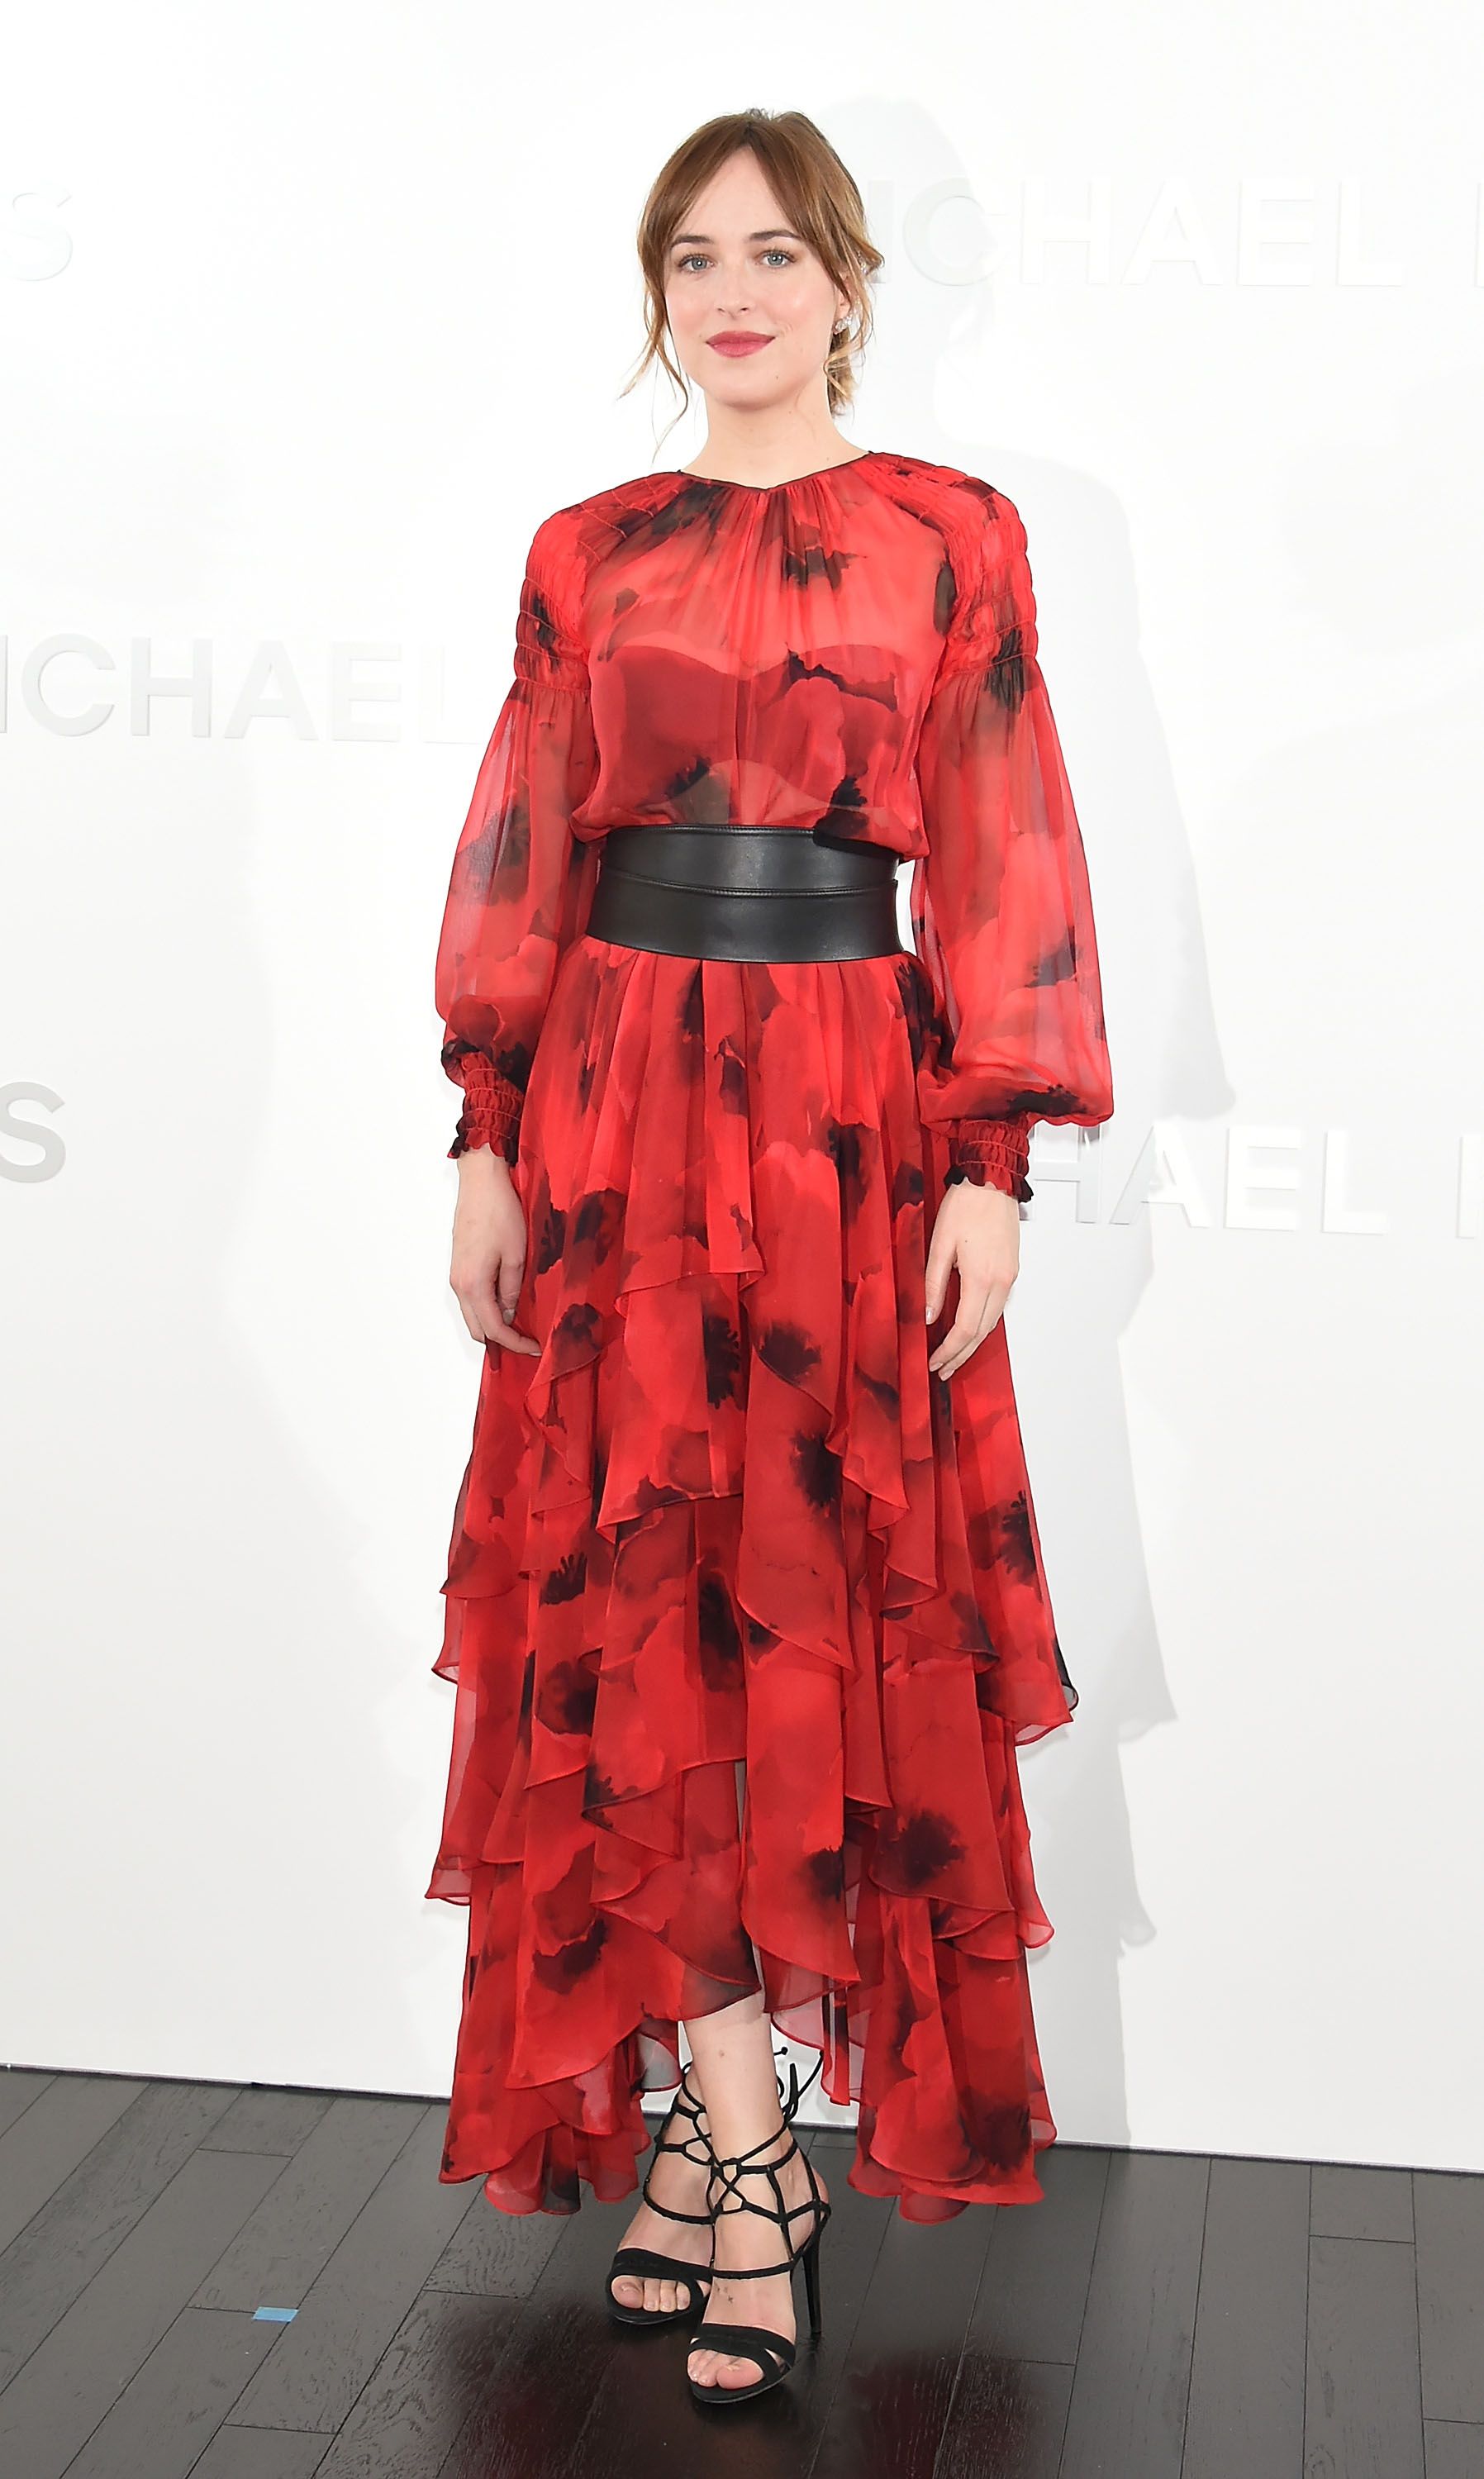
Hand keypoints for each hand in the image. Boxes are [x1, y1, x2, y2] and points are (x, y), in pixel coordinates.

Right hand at [449, 1148, 539, 1353]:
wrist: (481, 1182)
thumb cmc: (499, 1213)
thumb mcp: (516, 1255)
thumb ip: (511, 1289)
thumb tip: (508, 1314)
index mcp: (473, 1285)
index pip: (493, 1329)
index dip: (515, 1344)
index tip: (535, 1347)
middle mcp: (459, 1285)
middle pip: (476, 1328)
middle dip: (501, 1341)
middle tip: (527, 1341)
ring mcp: (456, 1275)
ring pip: (472, 1314)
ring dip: (492, 1325)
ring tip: (520, 1325)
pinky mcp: (459, 1265)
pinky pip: (470, 1298)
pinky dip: (486, 1309)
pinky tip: (505, 1303)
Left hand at [924, 1181, 1020, 1377]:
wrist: (993, 1180)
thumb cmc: (966, 1205)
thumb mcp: (940, 1245)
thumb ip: (933, 1284)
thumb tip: (928, 1315)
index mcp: (981, 1278)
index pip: (964, 1328)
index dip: (948, 1350)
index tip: (933, 1362)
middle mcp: (1000, 1282)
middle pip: (980, 1332)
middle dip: (961, 1355)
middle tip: (942, 1369)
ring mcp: (1009, 1277)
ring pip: (992, 1322)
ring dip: (973, 1342)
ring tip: (954, 1355)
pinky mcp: (1012, 1269)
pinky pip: (998, 1307)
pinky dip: (983, 1323)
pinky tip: (969, 1328)